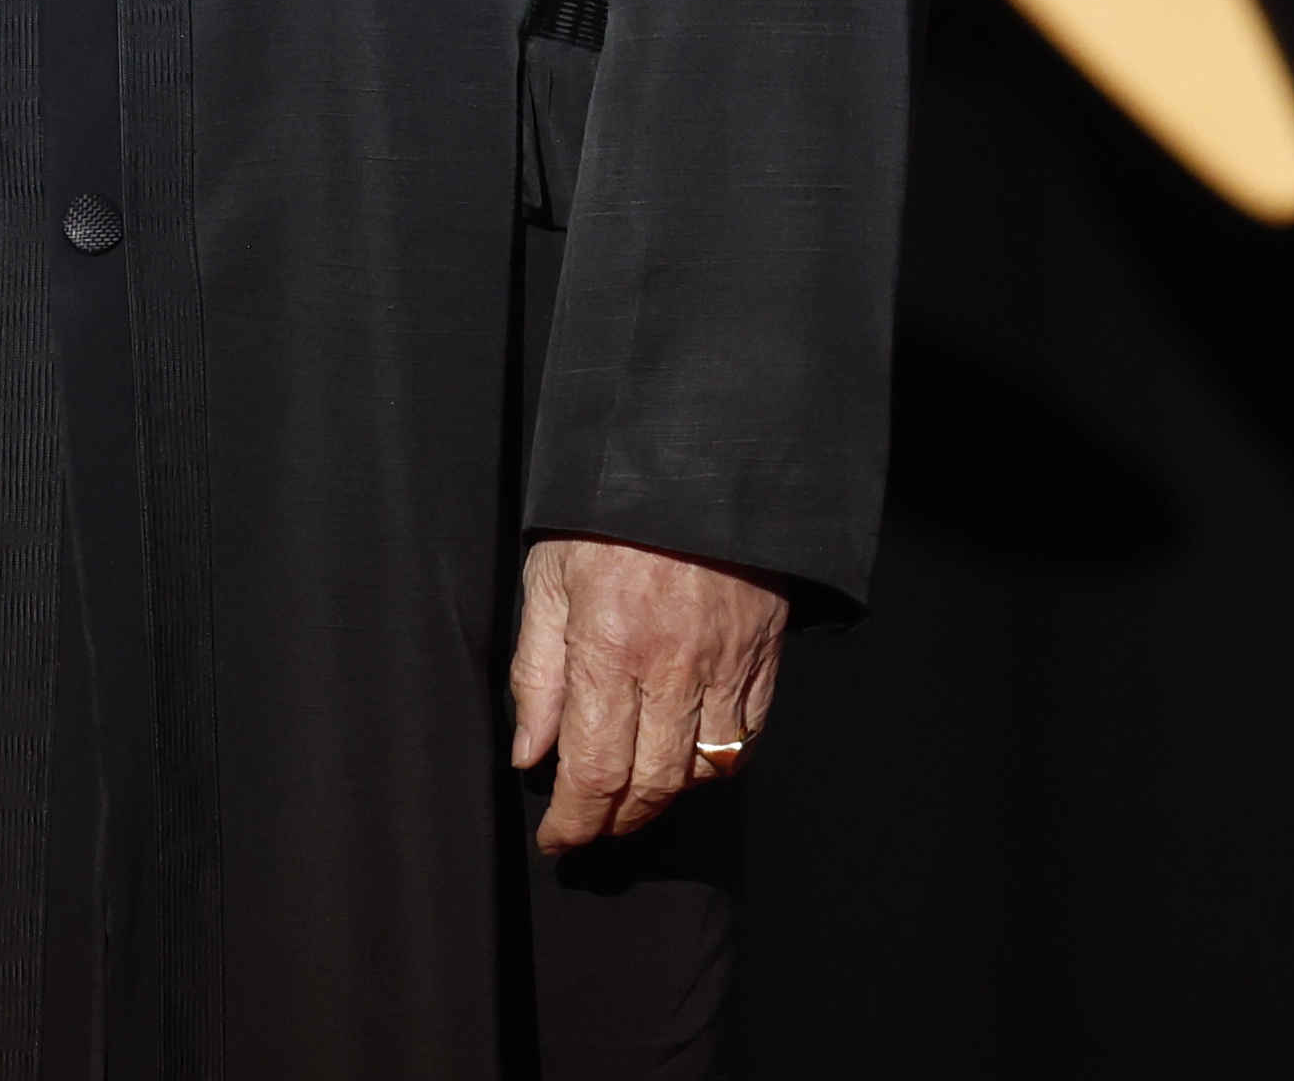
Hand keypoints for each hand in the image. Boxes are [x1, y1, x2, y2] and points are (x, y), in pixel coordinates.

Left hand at [507, 537, 784, 852]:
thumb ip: (538, 672)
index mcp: (611, 649)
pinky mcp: (763, 653)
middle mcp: (673, 668)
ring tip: (634, 796)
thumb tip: (530, 754)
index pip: (594, 771)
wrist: (697, 455)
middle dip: (617, 821)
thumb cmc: (608, 510)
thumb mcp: (549, 578)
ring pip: (704, 769)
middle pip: (652, 785)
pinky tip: (688, 757)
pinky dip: (718, 761)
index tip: (557, 839)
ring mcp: (727, 663)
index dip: (575, 822)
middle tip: (591, 827)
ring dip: (666, 797)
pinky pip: (748, 734)